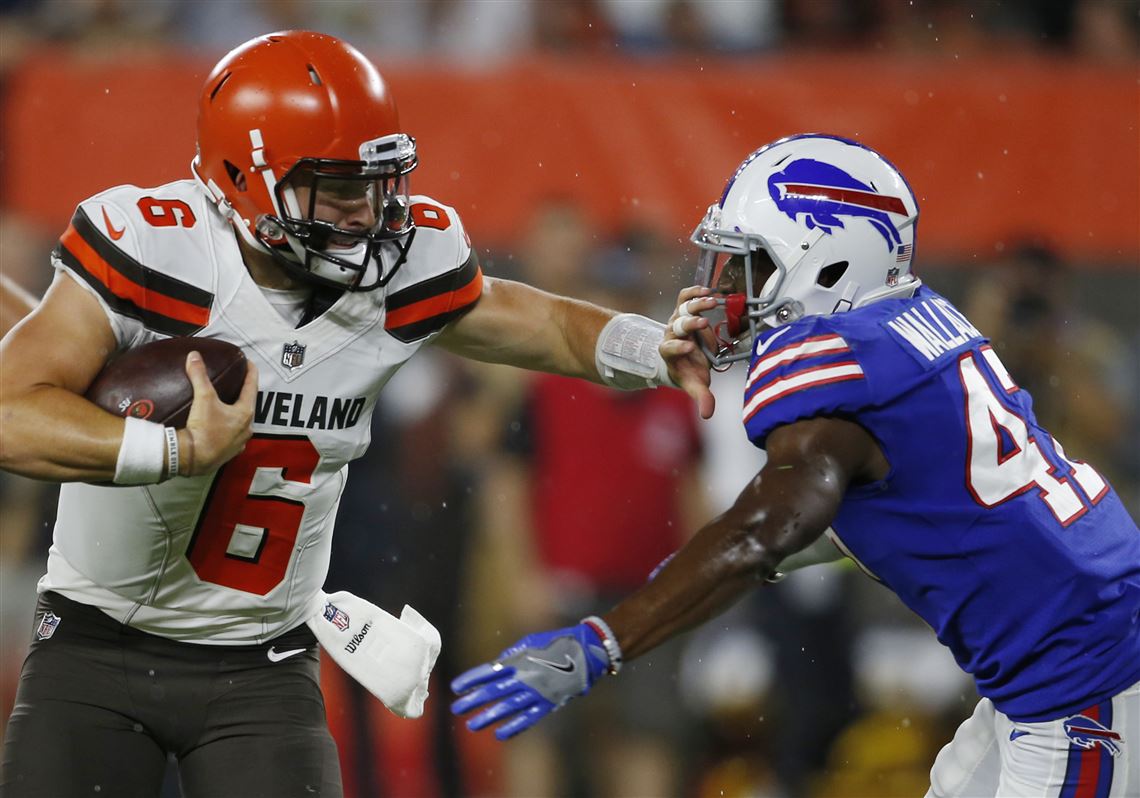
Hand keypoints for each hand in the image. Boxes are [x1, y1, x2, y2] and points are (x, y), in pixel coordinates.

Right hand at [181, 351, 257, 474]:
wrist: (192, 458)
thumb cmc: (203, 428)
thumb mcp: (203, 398)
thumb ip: (199, 375)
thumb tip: (194, 356)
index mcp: (245, 413)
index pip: (252, 387)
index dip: (251, 372)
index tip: (249, 363)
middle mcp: (246, 428)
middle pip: (248, 405)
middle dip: (243, 394)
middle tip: (238, 383)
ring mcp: (239, 442)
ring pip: (241, 423)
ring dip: (236, 413)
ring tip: (228, 405)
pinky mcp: (228, 453)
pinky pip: (232, 438)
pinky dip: (227, 429)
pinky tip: (220, 427)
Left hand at [451, 623, 611, 740]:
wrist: (587, 651)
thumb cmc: (556, 642)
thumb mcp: (530, 642)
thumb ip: (512, 654)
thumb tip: (498, 664)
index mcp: (519, 659)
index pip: (488, 671)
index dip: (471, 679)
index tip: (456, 687)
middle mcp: (525, 677)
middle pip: (493, 691)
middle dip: (473, 700)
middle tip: (456, 708)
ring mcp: (537, 692)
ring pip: (507, 707)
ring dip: (488, 716)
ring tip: (472, 724)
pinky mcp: (549, 703)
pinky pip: (529, 717)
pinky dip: (514, 727)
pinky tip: (500, 734)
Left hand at [662, 286, 716, 418]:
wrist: (683, 355)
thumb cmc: (689, 371)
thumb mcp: (695, 384)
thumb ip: (701, 397)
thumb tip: (707, 415)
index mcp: (670, 353)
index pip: (669, 349)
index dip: (677, 348)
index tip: (689, 349)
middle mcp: (671, 335)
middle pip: (677, 326)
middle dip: (689, 324)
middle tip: (703, 322)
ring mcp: (677, 321)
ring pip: (682, 309)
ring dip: (696, 305)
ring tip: (711, 301)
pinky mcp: (683, 310)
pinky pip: (684, 298)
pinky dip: (693, 292)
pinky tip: (708, 291)